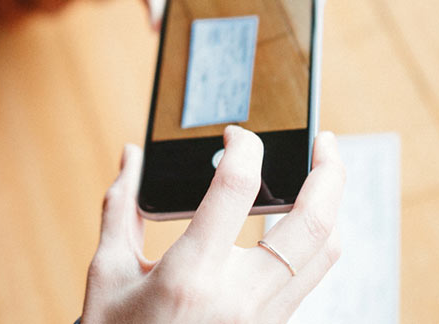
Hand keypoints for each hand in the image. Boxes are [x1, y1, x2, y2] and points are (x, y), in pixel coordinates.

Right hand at [81, 127, 345, 323]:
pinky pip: (309, 280)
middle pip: (312, 223)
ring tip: (321, 178)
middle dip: (329, 172)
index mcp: (191, 275)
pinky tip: (296, 225)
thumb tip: (131, 158)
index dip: (243, 147)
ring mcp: (262, 319)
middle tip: (323, 140)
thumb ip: (121, 209)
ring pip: (325, 254)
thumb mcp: (106, 274)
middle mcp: (239, 298)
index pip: (237, 189)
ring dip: (331, 209)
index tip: (236, 134)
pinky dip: (312, 244)